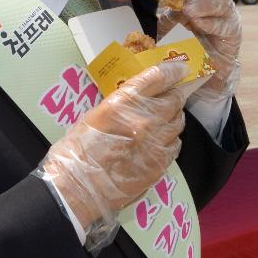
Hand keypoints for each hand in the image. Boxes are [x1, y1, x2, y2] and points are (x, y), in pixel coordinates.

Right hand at [39, 58, 191, 248]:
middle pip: (174, 99)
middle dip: (175, 96)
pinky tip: (160, 143)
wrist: (77, 189)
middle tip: (172, 96)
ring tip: (163, 121)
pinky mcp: (161, 163)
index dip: (173, 71)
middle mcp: (145, 119)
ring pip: (178, 122)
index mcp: (123, 103)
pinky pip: (176, 144)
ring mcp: (156, 141)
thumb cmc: (76, 151)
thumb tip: (142, 99)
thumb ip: (121, 105)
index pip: (157, 78)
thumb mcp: (94, 116)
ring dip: (173, 118)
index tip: (181, 68)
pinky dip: (171, 140)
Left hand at [159, 0, 241, 101]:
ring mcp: (228, 15)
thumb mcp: (172, 21)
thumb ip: (169, 8)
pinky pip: (224, 24)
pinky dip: (210, 22)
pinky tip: (199, 24)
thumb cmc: (185, 39)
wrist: (200, 64)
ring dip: (204, 5)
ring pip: (222, 2)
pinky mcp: (233, 32)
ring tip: (189, 12)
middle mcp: (219, 0)